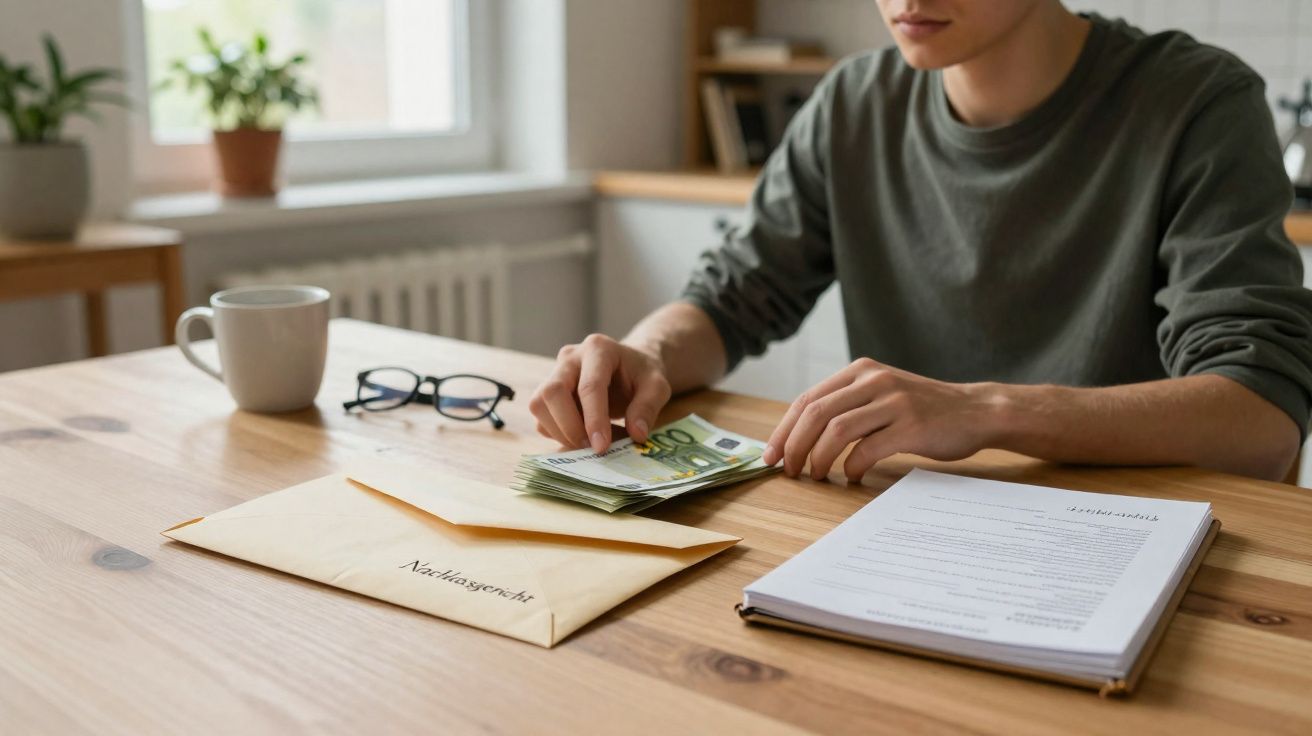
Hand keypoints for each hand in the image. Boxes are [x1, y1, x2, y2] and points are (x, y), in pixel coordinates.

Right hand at [529, 334, 672, 452]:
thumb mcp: (657, 387)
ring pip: (539, 405)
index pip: (589, 386)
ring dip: (561, 432)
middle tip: (593, 449)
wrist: (629, 367)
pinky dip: (558, 434)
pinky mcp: (547, 392)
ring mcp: (554, 372)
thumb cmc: (641, 374)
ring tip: (590, 444)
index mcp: (598, 349)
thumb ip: (648, 408)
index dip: (594, 419)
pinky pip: (541, 417)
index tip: (602, 447)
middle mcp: (570, 357)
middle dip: (569, 426)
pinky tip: (583, 437)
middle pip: (552, 392)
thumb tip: (637, 435)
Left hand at [762, 358, 1004, 481]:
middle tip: (788, 471)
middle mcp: (873, 380)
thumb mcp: (881, 394)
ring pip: (836, 430)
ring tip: (816, 475)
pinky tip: (852, 476)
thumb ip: (847, 405)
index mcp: (860, 371)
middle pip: (815, 413)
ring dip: (819, 458)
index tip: (771, 455)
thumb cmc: (923, 409)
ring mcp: (893, 401)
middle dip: (794, 446)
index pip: (807, 399)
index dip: (784, 429)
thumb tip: (799, 437)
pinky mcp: (911, 425)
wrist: (975, 411)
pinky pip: (867, 448)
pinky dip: (852, 466)